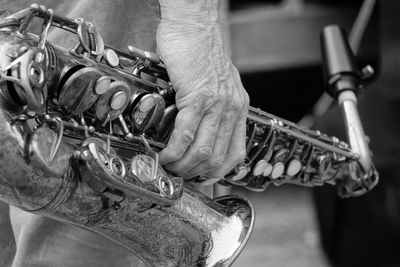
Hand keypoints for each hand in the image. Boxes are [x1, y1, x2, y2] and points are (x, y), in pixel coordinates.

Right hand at [156, 3, 248, 182]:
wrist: (193, 25)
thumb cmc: (200, 51)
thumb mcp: (217, 83)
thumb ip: (214, 107)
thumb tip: (200, 128)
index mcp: (238, 107)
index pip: (235, 152)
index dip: (218, 171)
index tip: (202, 177)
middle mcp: (231, 108)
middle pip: (217, 157)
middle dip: (196, 174)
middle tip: (180, 175)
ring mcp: (216, 104)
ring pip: (203, 150)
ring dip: (183, 166)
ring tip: (168, 166)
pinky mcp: (197, 96)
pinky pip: (186, 134)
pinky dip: (173, 151)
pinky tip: (164, 154)